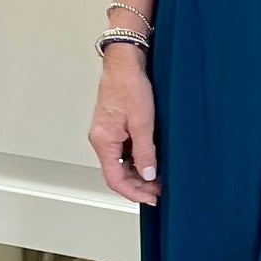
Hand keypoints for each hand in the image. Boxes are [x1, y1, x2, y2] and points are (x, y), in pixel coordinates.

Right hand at [90, 44, 159, 204]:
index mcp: (103, 141)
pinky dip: (137, 159)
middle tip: (159, 191)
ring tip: (158, 178)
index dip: (133, 192)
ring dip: (138, 173)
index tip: (151, 198)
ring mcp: (107, 133)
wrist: (125, 61)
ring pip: (121, 163)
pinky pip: (123, 151)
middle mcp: (101, 139)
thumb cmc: (129, 85)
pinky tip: (151, 160)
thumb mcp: (142, 123)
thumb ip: (145, 152)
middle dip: (138, 185)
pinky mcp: (114, 126)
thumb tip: (149, 174)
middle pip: (117, 173)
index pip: (115, 179)